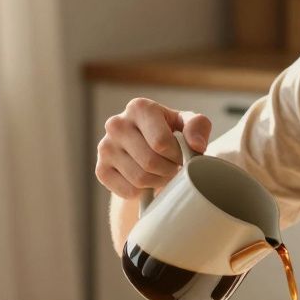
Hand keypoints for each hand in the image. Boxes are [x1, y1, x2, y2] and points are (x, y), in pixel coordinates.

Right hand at [95, 98, 211, 198]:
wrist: (144, 149)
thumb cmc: (170, 133)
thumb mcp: (187, 124)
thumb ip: (198, 126)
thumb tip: (196, 146)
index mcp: (139, 107)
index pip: (161, 143)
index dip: (177, 155)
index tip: (180, 155)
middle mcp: (117, 124)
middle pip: (150, 162)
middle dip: (169, 170)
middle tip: (173, 168)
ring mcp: (105, 147)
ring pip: (139, 179)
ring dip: (157, 182)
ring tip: (162, 174)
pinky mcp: (101, 169)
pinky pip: (128, 191)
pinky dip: (142, 192)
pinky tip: (145, 181)